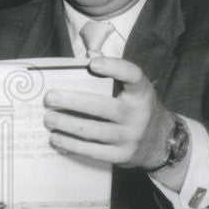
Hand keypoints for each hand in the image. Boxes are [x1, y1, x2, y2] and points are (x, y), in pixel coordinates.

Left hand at [43, 56, 171, 168]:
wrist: (159, 142)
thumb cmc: (136, 108)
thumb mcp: (133, 90)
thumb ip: (113, 72)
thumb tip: (90, 53)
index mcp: (141, 93)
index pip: (132, 76)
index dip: (114, 68)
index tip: (92, 64)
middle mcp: (138, 115)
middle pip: (103, 106)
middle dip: (73, 101)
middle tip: (50, 98)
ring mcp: (130, 137)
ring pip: (93, 131)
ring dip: (67, 125)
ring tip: (48, 119)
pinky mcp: (121, 156)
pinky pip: (93, 150)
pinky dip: (71, 145)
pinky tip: (56, 139)